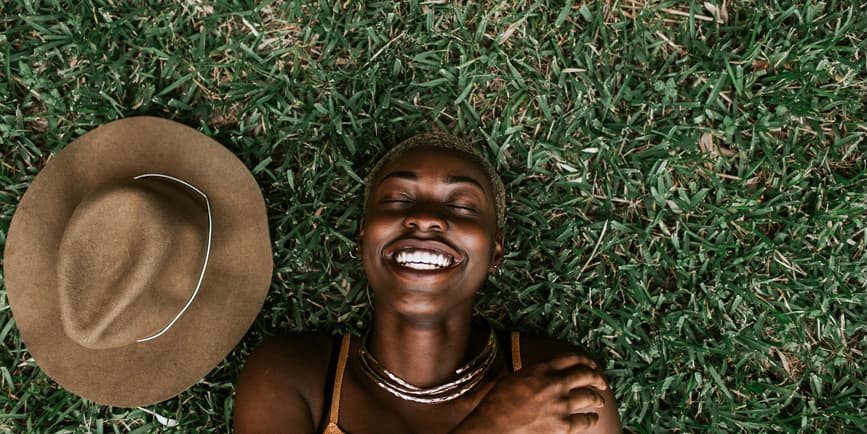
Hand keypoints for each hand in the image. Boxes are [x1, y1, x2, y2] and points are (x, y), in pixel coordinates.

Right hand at [453, 354, 608, 432]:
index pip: (571, 357)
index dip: (584, 359)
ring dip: (597, 398)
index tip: (589, 364)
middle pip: (585, 374)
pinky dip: (591, 419)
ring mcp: (561, 405)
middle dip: (597, 377)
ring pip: (589, 396)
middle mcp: (554, 383)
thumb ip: (532, 373)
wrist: (493, 427)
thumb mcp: (514, 378)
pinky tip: (592, 418)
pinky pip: (585, 420)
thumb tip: (543, 373)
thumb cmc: (496, 404)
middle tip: (601, 381)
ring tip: (599, 399)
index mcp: (540, 369)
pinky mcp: (563, 425)